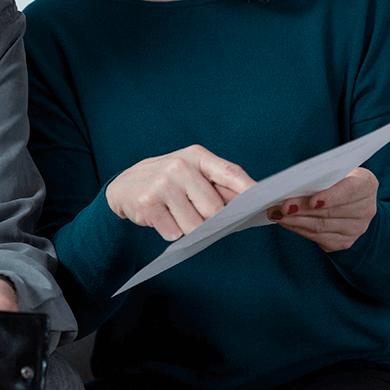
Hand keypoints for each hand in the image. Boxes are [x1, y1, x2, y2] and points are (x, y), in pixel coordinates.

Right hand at [106, 145, 255, 240]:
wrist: (123, 186)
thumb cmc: (167, 182)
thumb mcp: (191, 174)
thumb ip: (219, 186)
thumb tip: (251, 206)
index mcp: (196, 156)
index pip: (230, 172)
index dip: (250, 189)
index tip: (266, 202)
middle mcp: (179, 166)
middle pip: (214, 209)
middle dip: (211, 220)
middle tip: (197, 214)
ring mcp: (162, 185)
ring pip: (195, 225)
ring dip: (189, 229)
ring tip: (176, 214)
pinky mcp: (147, 204)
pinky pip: (174, 233)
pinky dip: (171, 232)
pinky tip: (162, 218)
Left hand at [266, 167, 378, 251]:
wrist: (353, 203)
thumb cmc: (337, 180)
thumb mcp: (334, 171)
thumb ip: (320, 175)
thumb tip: (291, 183)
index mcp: (366, 184)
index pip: (350, 190)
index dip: (331, 197)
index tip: (313, 201)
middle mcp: (367, 209)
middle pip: (330, 211)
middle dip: (302, 209)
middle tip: (281, 206)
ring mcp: (357, 228)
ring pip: (321, 226)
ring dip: (295, 220)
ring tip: (276, 213)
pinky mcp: (345, 242)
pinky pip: (318, 238)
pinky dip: (298, 229)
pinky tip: (285, 221)